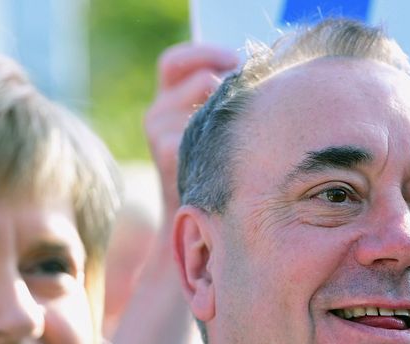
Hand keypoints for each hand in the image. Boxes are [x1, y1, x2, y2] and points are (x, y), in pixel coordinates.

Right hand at [144, 42, 237, 215]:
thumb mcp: (211, 133)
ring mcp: (158, 133)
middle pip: (202, 78)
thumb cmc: (214, 174)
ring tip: (243, 140)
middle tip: (252, 104)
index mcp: (164, 103)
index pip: (174, 62)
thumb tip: (253, 73)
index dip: (204, 54)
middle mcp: (155, 114)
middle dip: (232, 90)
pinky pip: (207, 126)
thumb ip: (220, 101)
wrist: (190, 224)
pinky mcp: (168, 152)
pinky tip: (235, 155)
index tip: (234, 60)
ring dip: (232, 114)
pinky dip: (227, 135)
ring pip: (208, 100)